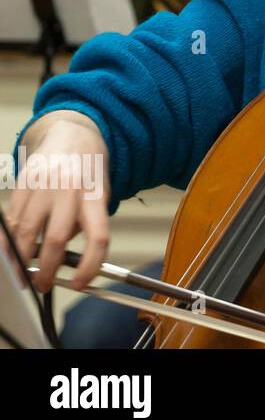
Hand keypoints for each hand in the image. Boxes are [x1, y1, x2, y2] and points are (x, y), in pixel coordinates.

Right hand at [3, 111, 110, 291]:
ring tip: (22, 273)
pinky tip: (10, 253)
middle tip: (41, 284)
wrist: (72, 135)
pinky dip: (8, 241)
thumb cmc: (89, 171)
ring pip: (26, 232)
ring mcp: (42, 187)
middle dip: (46, 270)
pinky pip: (11, 220)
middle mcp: (69, 190)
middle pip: (56, 239)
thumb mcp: (100, 195)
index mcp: (95, 195)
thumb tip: (66, 260)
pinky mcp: (22, 184)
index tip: (79, 283)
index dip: (90, 266)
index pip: (98, 237)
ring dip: (21, 259)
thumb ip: (87, 224)